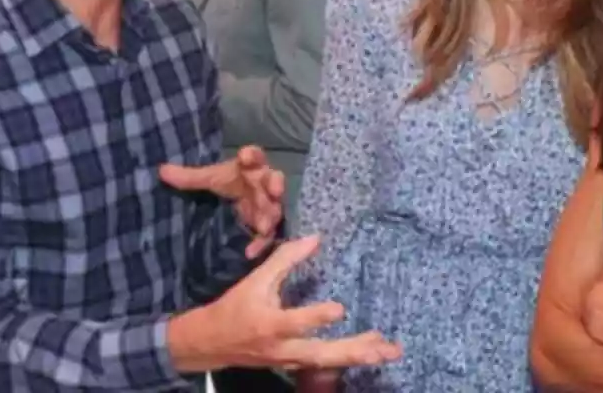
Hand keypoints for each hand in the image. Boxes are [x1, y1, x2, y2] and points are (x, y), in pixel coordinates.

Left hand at [161, 146, 283, 258]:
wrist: (236, 202)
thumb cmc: (227, 182)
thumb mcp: (208, 179)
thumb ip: (188, 177)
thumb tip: (161, 171)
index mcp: (250, 168)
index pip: (254, 156)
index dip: (252, 155)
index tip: (245, 156)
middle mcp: (263, 184)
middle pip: (273, 180)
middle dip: (275, 184)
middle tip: (274, 189)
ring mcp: (268, 205)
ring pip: (274, 208)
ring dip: (270, 216)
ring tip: (263, 225)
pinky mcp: (266, 225)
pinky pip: (267, 236)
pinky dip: (259, 244)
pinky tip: (250, 252)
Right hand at [168, 235, 401, 372]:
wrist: (213, 343)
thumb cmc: (236, 307)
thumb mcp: (255, 279)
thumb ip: (285, 259)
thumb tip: (315, 238)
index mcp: (271, 325)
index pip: (296, 323)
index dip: (316, 317)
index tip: (340, 309)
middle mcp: (284, 348)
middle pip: (323, 354)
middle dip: (355, 351)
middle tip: (384, 348)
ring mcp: (292, 360)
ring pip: (330, 362)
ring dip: (360, 355)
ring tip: (390, 351)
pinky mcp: (297, 364)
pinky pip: (327, 364)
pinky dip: (350, 357)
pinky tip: (373, 350)